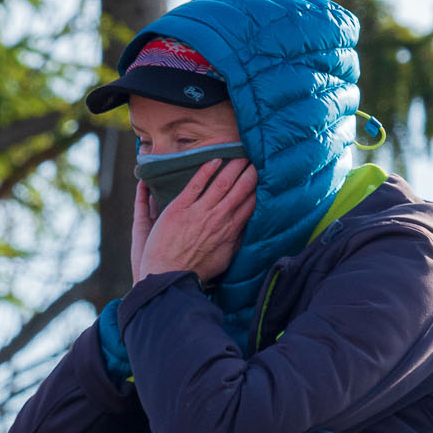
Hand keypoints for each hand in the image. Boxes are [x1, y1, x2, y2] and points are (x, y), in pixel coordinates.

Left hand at [131, 159, 257, 286]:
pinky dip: (206, 170)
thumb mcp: (224, 260)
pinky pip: (196, 184)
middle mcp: (218, 219)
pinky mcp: (179, 209)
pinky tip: (214, 160)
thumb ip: (235, 242)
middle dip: (250, 172)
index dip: (259, 189)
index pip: (251, 204)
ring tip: (240, 154)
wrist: (168, 277)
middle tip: (256, 158)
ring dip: (233, 167)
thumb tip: (247, 230)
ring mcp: (199, 213)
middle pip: (240, 190)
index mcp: (230, 231)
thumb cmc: (196, 271)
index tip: (265, 177)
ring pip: (221, 183)